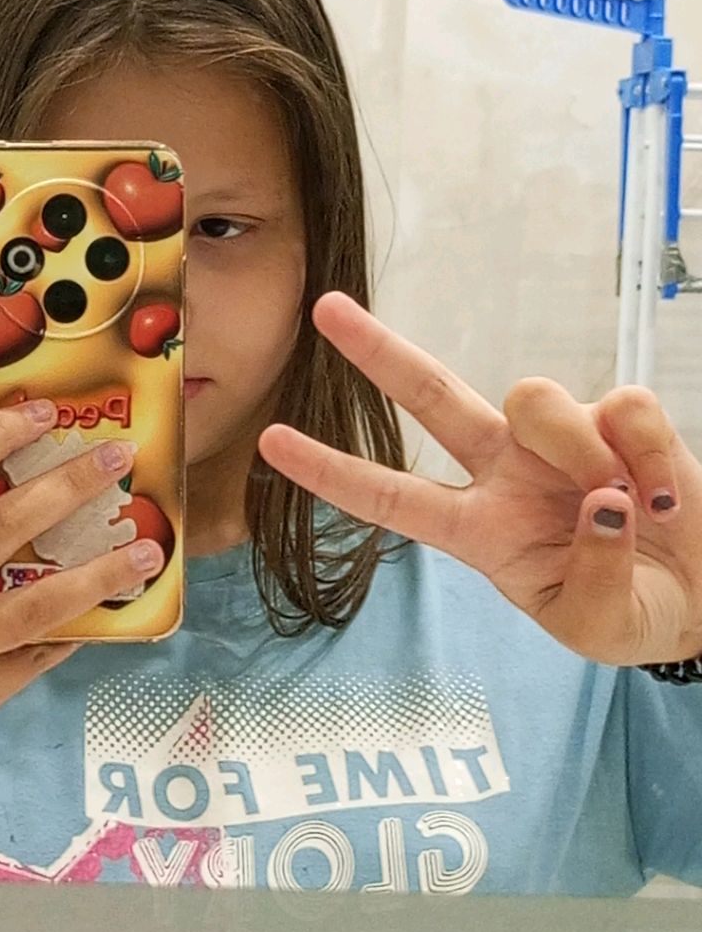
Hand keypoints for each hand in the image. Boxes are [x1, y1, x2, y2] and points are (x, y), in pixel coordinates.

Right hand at [0, 402, 161, 806]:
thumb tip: (29, 477)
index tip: (44, 410)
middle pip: (4, 523)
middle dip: (70, 484)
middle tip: (120, 458)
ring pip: (38, 602)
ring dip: (101, 573)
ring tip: (148, 550)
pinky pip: (40, 654)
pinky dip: (79, 631)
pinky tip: (116, 612)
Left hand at [259, 292, 701, 668]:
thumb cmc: (635, 614)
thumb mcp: (598, 625)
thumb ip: (592, 575)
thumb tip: (598, 501)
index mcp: (480, 531)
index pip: (391, 498)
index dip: (331, 470)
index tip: (270, 441)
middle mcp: (507, 473)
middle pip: (430, 397)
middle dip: (377, 351)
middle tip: (324, 306)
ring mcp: (561, 440)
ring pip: (537, 398)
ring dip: (578, 449)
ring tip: (626, 507)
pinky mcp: (623, 419)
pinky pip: (623, 407)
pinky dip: (647, 452)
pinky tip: (662, 494)